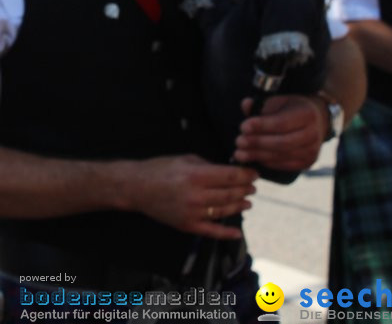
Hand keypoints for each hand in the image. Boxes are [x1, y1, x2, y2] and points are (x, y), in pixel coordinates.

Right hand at [128, 155, 256, 239]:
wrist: (136, 187)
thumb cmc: (160, 169)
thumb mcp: (184, 159)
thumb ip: (207, 165)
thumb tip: (228, 171)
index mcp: (196, 175)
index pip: (230, 176)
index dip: (246, 175)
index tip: (255, 174)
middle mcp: (196, 195)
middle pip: (230, 194)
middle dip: (245, 190)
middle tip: (253, 187)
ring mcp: (193, 212)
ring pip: (224, 210)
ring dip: (239, 206)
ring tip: (247, 202)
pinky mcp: (187, 225)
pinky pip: (211, 231)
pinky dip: (226, 233)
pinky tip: (237, 232)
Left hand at [234, 95, 326, 171]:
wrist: (314, 121)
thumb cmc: (290, 109)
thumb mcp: (278, 101)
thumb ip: (261, 104)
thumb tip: (246, 104)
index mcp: (306, 114)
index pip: (281, 123)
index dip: (261, 126)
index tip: (243, 127)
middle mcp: (313, 134)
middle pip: (282, 142)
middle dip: (257, 143)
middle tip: (238, 142)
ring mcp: (312, 151)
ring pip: (281, 156)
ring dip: (258, 155)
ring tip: (239, 153)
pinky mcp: (307, 163)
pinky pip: (284, 165)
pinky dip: (266, 162)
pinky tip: (253, 158)